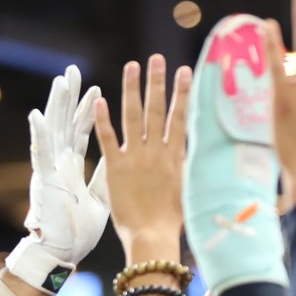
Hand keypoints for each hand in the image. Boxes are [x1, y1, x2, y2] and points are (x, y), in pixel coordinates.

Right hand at [6, 65, 110, 293]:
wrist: (61, 255)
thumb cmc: (77, 232)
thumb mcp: (99, 198)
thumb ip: (106, 175)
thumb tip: (118, 159)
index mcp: (74, 168)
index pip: (83, 132)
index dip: (88, 110)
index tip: (96, 89)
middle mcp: (61, 164)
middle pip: (66, 123)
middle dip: (71, 98)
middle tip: (74, 72)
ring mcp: (51, 171)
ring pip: (53, 131)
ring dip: (57, 107)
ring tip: (61, 82)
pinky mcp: (45, 182)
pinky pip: (41, 155)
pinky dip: (39, 135)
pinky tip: (37, 115)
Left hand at [93, 55, 191, 260]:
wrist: (152, 236)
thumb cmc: (172, 220)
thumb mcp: (187, 189)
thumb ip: (186, 166)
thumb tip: (195, 150)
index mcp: (175, 157)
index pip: (180, 117)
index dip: (183, 93)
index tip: (185, 71)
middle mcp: (155, 152)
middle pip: (157, 110)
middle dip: (157, 82)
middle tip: (156, 59)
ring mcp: (134, 158)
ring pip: (133, 116)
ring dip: (132, 89)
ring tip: (132, 66)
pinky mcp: (115, 168)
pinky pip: (107, 138)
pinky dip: (103, 119)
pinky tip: (100, 99)